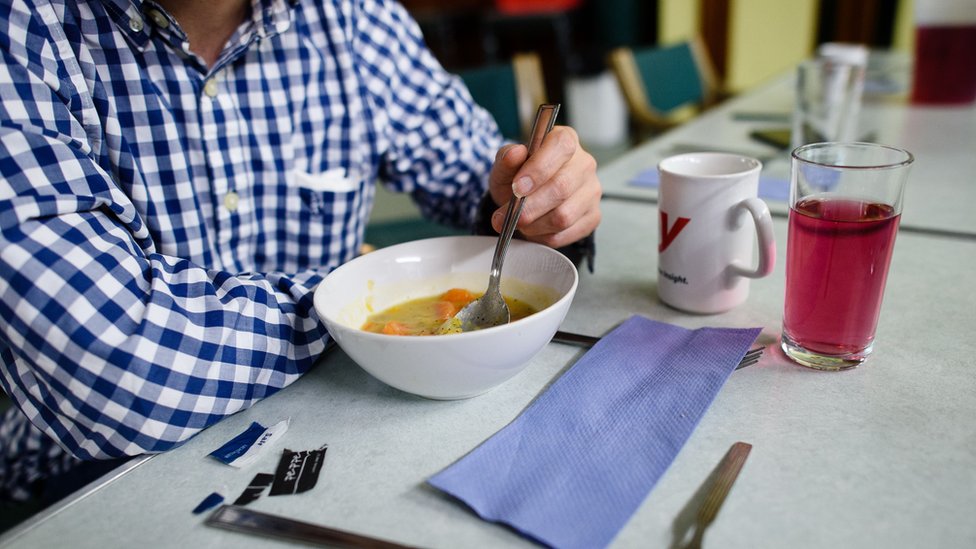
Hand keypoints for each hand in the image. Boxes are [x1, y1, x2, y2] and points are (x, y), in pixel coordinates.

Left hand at [487, 126, 601, 248]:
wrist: (528, 199)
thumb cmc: (519, 178)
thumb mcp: (505, 167)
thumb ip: (506, 159)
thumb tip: (514, 153)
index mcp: (565, 140)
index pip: (562, 146)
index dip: (538, 168)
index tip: (517, 187)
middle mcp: (585, 163)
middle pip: (562, 187)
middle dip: (530, 207)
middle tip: (508, 215)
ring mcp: (592, 191)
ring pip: (564, 216)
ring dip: (534, 225)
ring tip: (519, 222)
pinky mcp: (593, 216)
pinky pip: (567, 233)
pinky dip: (544, 236)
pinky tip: (534, 229)